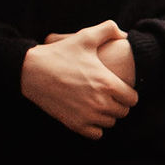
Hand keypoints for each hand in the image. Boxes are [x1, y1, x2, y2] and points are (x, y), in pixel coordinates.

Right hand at [22, 23, 138, 138]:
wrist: (31, 71)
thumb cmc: (60, 53)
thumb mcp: (85, 37)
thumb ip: (109, 30)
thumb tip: (125, 34)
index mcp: (108, 84)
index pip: (132, 99)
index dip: (129, 93)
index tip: (121, 88)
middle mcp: (100, 103)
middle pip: (123, 112)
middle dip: (119, 104)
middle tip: (110, 96)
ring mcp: (87, 116)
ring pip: (110, 123)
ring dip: (107, 115)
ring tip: (99, 104)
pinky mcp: (74, 124)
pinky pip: (96, 134)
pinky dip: (95, 127)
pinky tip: (89, 115)